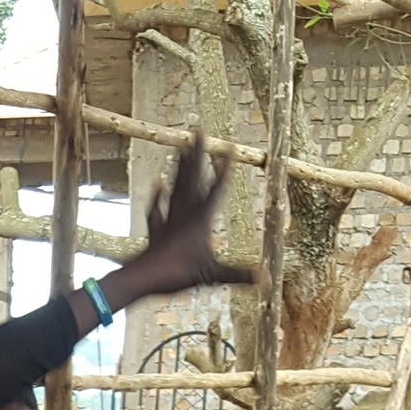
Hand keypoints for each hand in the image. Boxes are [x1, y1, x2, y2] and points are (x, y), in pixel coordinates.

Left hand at [111, 133, 259, 304]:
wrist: (144, 278)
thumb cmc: (177, 274)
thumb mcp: (213, 275)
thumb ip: (239, 275)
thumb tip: (265, 279)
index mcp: (199, 220)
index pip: (215, 189)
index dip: (223, 169)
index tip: (229, 149)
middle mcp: (183, 213)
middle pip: (191, 177)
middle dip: (197, 153)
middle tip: (199, 130)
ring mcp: (168, 218)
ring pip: (175, 186)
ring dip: (179, 166)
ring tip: (181, 146)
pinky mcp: (156, 228)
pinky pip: (157, 206)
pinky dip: (157, 195)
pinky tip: (158, 183)